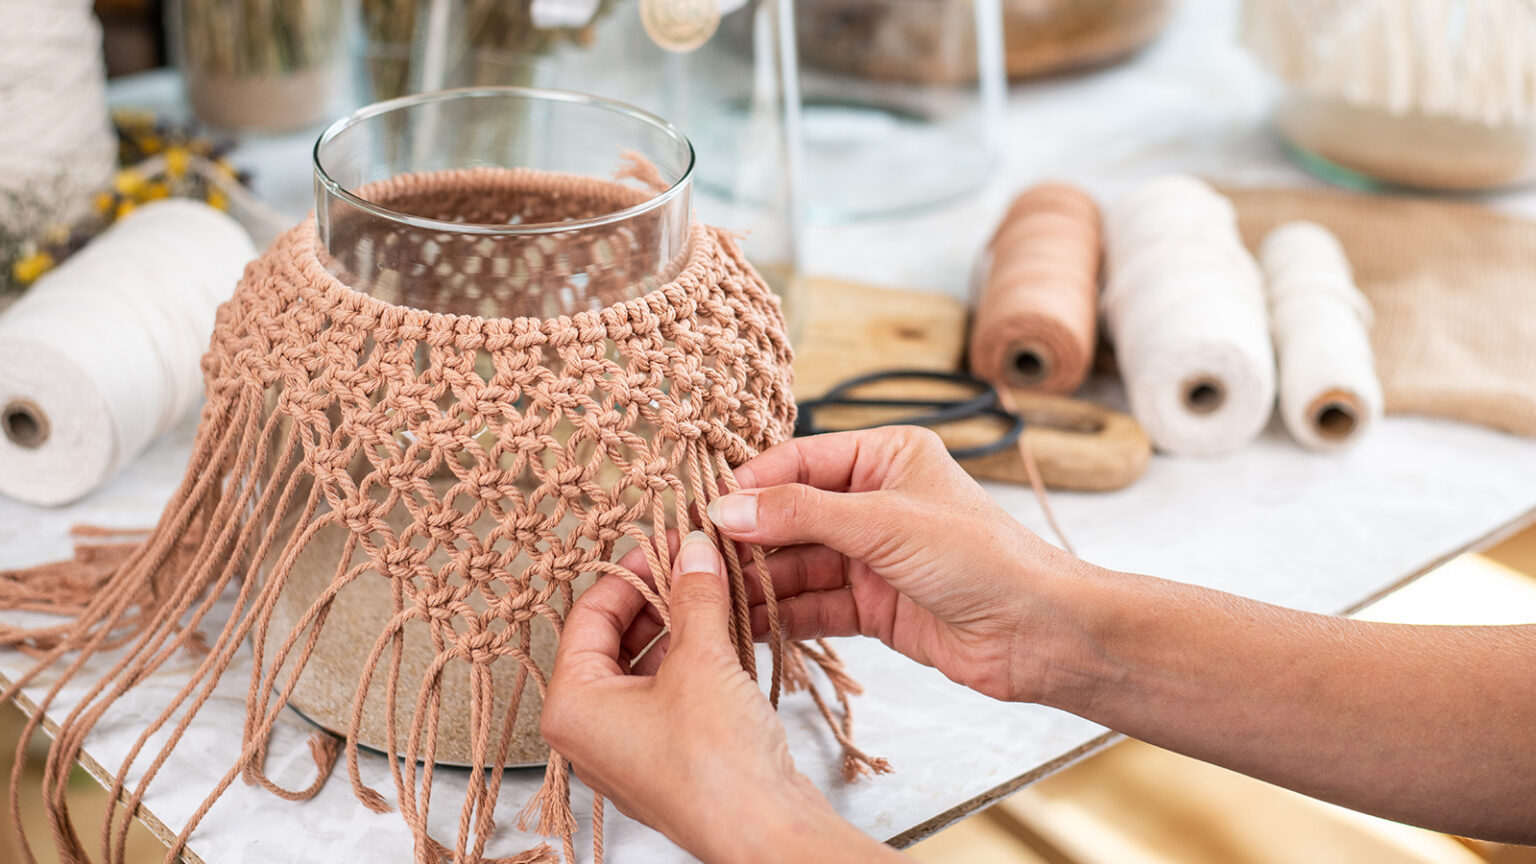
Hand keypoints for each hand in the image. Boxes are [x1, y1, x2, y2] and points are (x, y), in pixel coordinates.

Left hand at [542, 532, 900, 863]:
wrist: (763, 830)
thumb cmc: (715, 762)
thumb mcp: (702, 659)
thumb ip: (693, 596)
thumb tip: (691, 550)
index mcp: (572, 705)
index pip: (588, 614)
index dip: (631, 571)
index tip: (665, 544)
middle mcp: (589, 731)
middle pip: (613, 639)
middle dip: (656, 597)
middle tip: (692, 561)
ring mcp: (627, 749)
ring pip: (644, 666)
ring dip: (679, 625)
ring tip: (715, 589)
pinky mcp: (665, 759)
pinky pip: (667, 694)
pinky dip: (692, 660)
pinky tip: (726, 633)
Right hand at [709, 426, 1093, 703]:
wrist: (1040, 633)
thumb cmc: (982, 557)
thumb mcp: (885, 522)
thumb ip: (802, 514)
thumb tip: (728, 509)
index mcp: (886, 455)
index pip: (800, 460)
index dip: (751, 484)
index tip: (703, 508)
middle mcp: (875, 500)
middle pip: (791, 515)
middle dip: (746, 538)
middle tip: (692, 557)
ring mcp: (872, 555)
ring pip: (797, 564)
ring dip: (757, 581)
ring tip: (706, 596)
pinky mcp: (873, 605)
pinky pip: (813, 604)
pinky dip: (780, 614)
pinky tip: (742, 624)